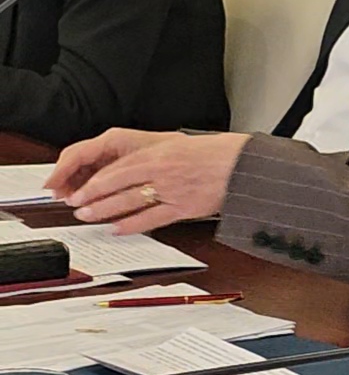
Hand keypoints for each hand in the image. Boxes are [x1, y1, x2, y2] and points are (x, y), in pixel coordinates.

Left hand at [51, 129, 248, 233]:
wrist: (245, 165)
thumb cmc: (221, 153)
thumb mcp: (184, 146)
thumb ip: (160, 156)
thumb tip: (138, 167)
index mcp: (160, 154)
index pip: (117, 169)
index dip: (95, 181)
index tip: (82, 187)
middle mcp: (162, 172)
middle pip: (117, 186)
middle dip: (92, 197)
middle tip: (76, 204)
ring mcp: (172, 191)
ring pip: (129, 203)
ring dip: (105, 211)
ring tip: (88, 216)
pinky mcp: (184, 208)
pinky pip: (152, 219)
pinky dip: (132, 225)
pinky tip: (118, 228)